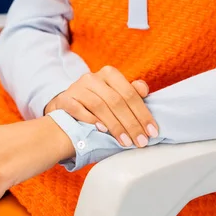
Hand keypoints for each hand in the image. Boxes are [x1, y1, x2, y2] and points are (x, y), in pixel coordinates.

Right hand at [44, 66, 158, 146]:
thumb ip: (130, 92)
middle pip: (116, 101)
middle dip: (131, 124)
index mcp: (109, 74)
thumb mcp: (113, 95)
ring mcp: (77, 88)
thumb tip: (144, 90)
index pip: (130, 94)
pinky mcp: (63, 99)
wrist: (65, 106)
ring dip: (115, 126)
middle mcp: (92, 78)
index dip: (143, 114)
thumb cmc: (94, 103)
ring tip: (125, 141)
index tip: (152, 132)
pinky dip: (90, 120)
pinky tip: (101, 130)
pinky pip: (78, 109)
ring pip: (99, 106)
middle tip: (140, 141)